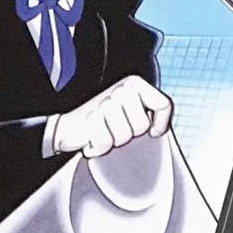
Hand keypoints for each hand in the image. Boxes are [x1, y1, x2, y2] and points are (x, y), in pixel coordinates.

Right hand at [52, 75, 172, 158]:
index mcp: (136, 84)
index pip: (163, 105)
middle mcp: (123, 88)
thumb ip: (150, 114)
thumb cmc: (105, 124)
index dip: (161, 124)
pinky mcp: (91, 117)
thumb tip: (161, 128)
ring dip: (113, 141)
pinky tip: (93, 140)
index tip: (153, 132)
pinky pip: (105, 142)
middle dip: (130, 134)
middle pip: (142, 124)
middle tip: (117, 131)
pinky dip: (99, 147)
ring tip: (105, 134)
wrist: (70, 128)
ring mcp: (107, 101)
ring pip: (125, 134)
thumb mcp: (132, 113)